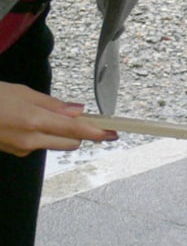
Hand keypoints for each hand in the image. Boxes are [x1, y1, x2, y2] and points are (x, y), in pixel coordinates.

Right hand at [0, 82, 116, 156]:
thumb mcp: (23, 93)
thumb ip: (53, 105)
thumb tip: (78, 111)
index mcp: (34, 122)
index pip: (76, 130)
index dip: (98, 132)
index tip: (114, 133)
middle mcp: (30, 140)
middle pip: (71, 142)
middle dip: (79, 132)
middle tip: (79, 117)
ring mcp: (21, 149)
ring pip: (54, 143)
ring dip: (59, 133)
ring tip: (42, 114)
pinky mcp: (14, 152)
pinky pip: (38, 144)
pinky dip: (41, 135)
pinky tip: (25, 121)